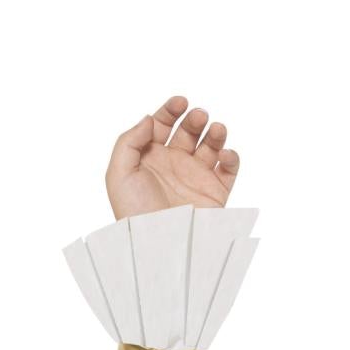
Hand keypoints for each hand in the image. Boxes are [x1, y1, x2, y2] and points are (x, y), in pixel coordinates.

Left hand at [106, 96, 240, 217]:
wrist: (157, 246)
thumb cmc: (134, 214)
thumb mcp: (118, 175)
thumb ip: (128, 141)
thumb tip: (149, 119)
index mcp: (150, 160)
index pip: (162, 125)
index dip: (171, 110)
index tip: (180, 103)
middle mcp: (173, 166)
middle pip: (189, 130)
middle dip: (195, 119)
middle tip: (198, 118)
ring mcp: (195, 178)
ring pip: (211, 145)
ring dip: (216, 132)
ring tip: (215, 130)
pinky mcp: (214, 192)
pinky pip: (229, 168)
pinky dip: (231, 155)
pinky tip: (223, 154)